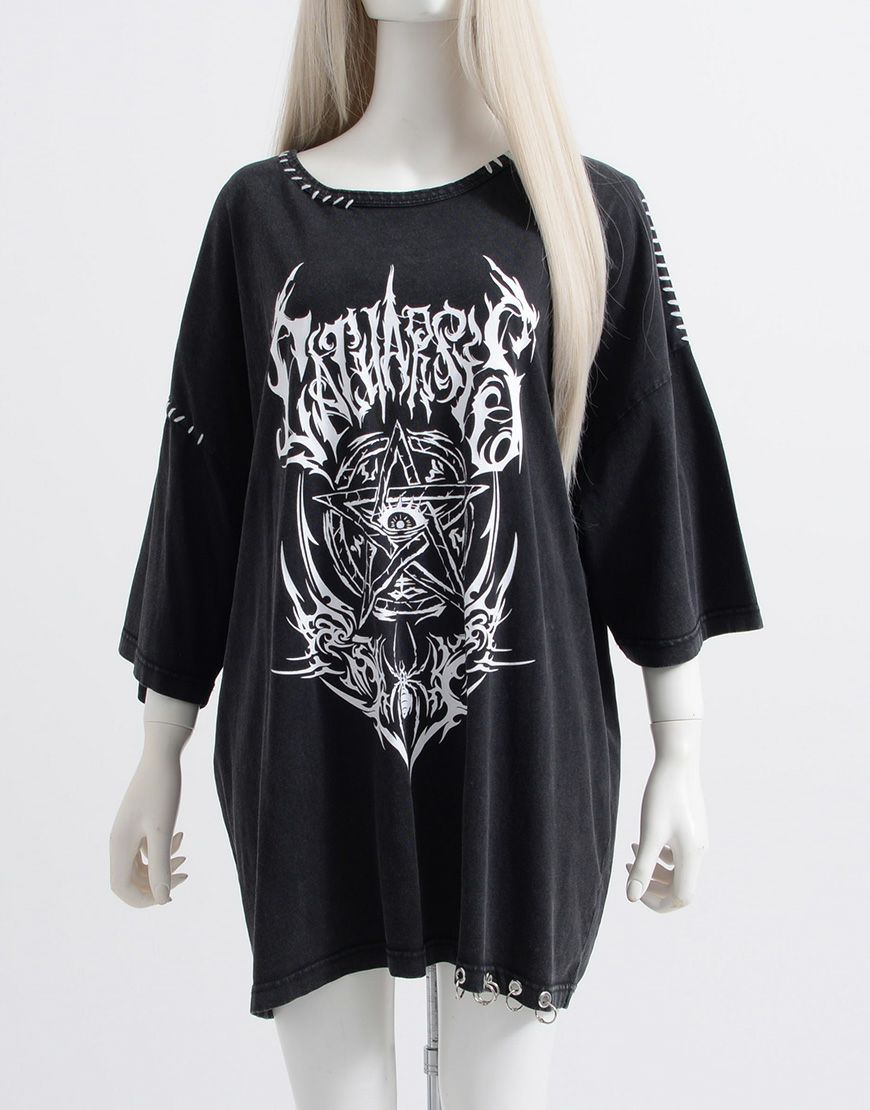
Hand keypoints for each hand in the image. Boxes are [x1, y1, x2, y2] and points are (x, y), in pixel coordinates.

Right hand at [109, 741, 189, 906]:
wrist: (163, 754)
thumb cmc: (163, 789)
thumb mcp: (163, 830)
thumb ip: (161, 866)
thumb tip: (162, 900)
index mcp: (119, 845)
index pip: (122, 889)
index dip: (144, 899)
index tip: (170, 895)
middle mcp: (119, 840)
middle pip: (132, 879)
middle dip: (157, 883)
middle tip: (184, 873)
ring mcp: (127, 831)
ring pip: (141, 864)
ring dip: (162, 866)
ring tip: (185, 856)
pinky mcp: (138, 822)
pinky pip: (146, 848)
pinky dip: (163, 849)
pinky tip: (181, 834)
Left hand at [625, 754, 707, 911]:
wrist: (678, 762)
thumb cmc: (663, 795)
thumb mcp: (649, 833)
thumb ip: (642, 867)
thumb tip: (632, 898)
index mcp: (692, 857)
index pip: (680, 898)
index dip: (657, 902)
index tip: (635, 891)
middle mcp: (699, 852)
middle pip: (679, 887)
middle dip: (653, 887)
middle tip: (630, 873)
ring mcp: (697, 841)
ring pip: (678, 871)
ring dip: (654, 871)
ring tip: (631, 854)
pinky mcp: (692, 829)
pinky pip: (678, 855)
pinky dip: (660, 856)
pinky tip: (642, 841)